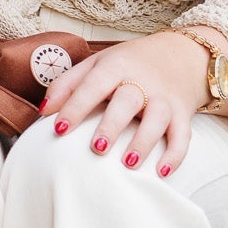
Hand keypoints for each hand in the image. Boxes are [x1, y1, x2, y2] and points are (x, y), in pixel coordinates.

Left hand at [38, 30, 212, 176]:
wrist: (181, 54)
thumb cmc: (129, 64)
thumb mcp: (98, 64)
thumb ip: (68, 84)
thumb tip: (43, 110)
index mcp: (116, 66)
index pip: (94, 84)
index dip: (76, 106)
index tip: (59, 129)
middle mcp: (142, 81)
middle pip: (128, 100)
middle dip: (112, 125)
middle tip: (97, 148)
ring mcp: (164, 98)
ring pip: (158, 119)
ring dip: (144, 142)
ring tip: (128, 164)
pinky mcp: (182, 113)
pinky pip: (183, 135)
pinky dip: (175, 154)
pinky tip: (161, 173)